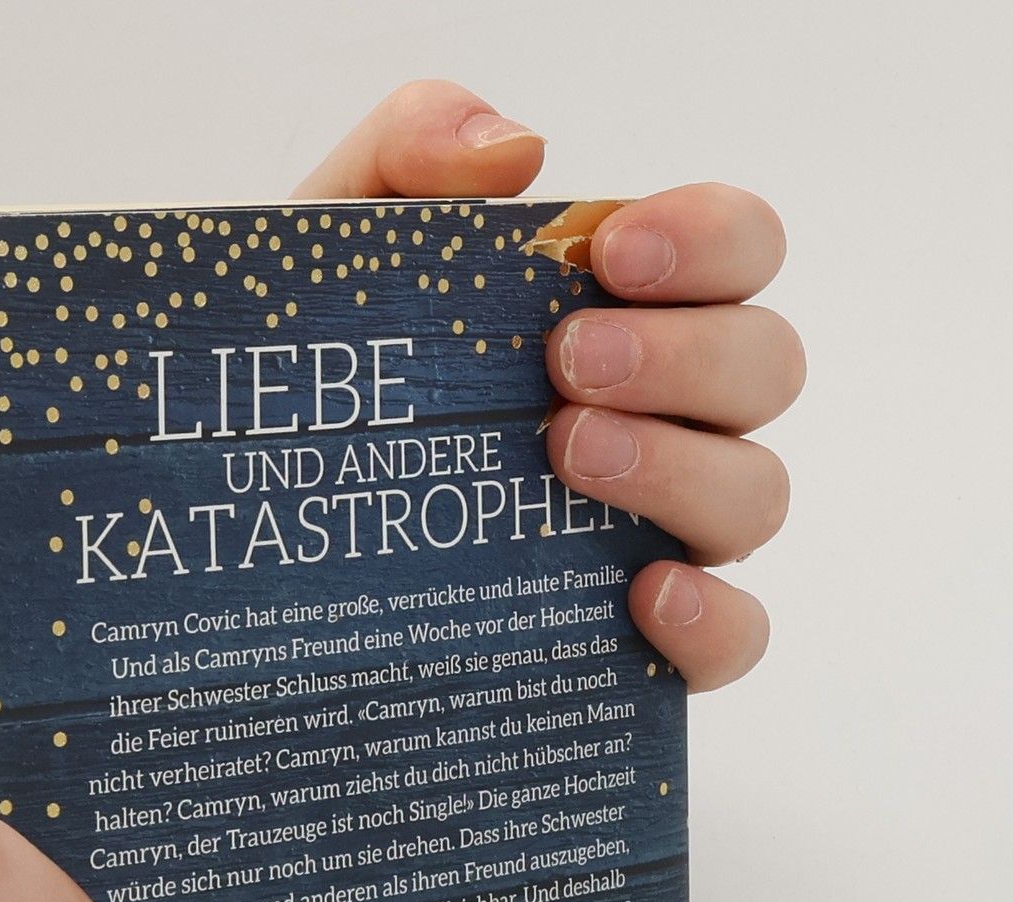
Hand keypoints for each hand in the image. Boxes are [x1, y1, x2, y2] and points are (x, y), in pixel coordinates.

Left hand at [298, 81, 802, 690]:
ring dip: (681, 469)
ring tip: (566, 456)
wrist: (247, 533)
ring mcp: (659, 531)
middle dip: (683, 355)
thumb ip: (407, 155)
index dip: (710, 241)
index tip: (612, 254)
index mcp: (626, 314)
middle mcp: (665, 418)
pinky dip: (712, 617)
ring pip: (755, 495)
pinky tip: (643, 593)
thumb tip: (514, 148)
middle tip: (564, 364)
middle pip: (765, 369)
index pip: (740, 253)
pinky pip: (732, 640)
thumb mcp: (330, 251)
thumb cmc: (317, 383)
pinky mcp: (636, 643)